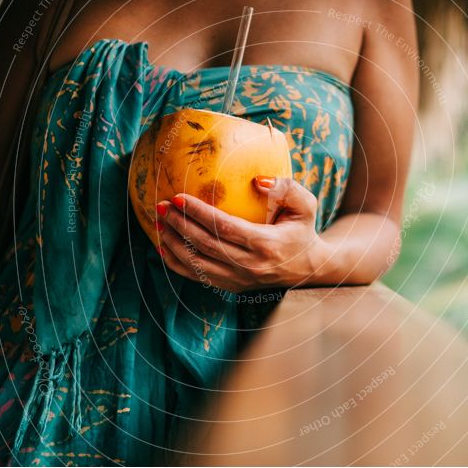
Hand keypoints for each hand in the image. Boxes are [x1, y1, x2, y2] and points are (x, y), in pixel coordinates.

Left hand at [154, 177, 329, 291]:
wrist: (309, 269)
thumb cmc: (303, 230)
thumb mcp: (306, 205)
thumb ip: (286, 188)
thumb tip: (256, 180)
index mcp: (266, 244)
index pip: (225, 228)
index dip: (199, 213)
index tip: (178, 197)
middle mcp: (250, 266)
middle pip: (206, 245)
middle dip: (179, 225)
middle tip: (161, 206)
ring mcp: (239, 280)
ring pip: (198, 264)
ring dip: (174, 243)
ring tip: (158, 222)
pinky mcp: (232, 287)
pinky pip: (198, 276)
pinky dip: (177, 263)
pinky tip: (163, 247)